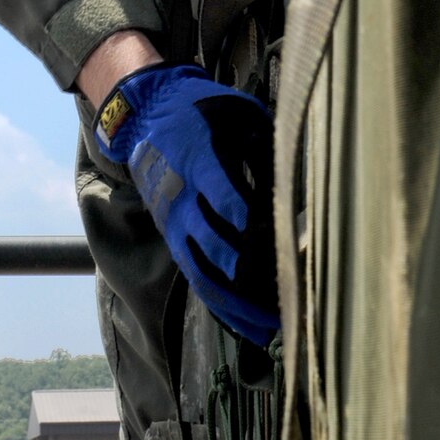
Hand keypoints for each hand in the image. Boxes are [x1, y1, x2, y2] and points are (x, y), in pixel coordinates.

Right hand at [93, 63, 279, 346]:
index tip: (266, 237)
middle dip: (246, 278)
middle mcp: (183, 200)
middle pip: (212, 246)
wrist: (142, 116)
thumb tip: (296, 174)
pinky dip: (221, 304)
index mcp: (197, 160)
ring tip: (271, 329)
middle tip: (285, 302)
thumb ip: (261, 140)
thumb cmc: (197, 110)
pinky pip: (197, 277)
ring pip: (203, 274)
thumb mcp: (232, 110)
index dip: (239, 212)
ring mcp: (176, 224)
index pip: (220, 192)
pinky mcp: (175, 238)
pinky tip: (248, 326)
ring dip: (236, 305)